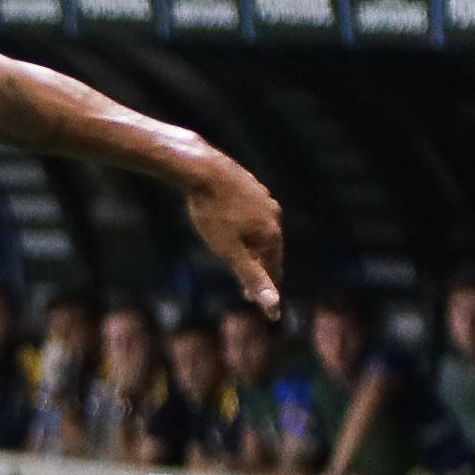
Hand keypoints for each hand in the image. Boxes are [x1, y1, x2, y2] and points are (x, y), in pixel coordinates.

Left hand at [183, 154, 284, 314]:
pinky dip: (245, 225)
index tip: (254, 302)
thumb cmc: (211, 213)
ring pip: (260, 229)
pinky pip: (251, 212)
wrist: (201, 169)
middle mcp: (274, 214)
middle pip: (269, 248)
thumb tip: (273, 305)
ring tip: (240, 254)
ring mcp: (263, 197)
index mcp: (272, 233)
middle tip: (245, 284)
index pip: (274, 269)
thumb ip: (252, 277)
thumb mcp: (230, 252)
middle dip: (258, 267)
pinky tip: (233, 224)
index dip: (264, 288)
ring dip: (252, 245)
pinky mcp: (251, 184)